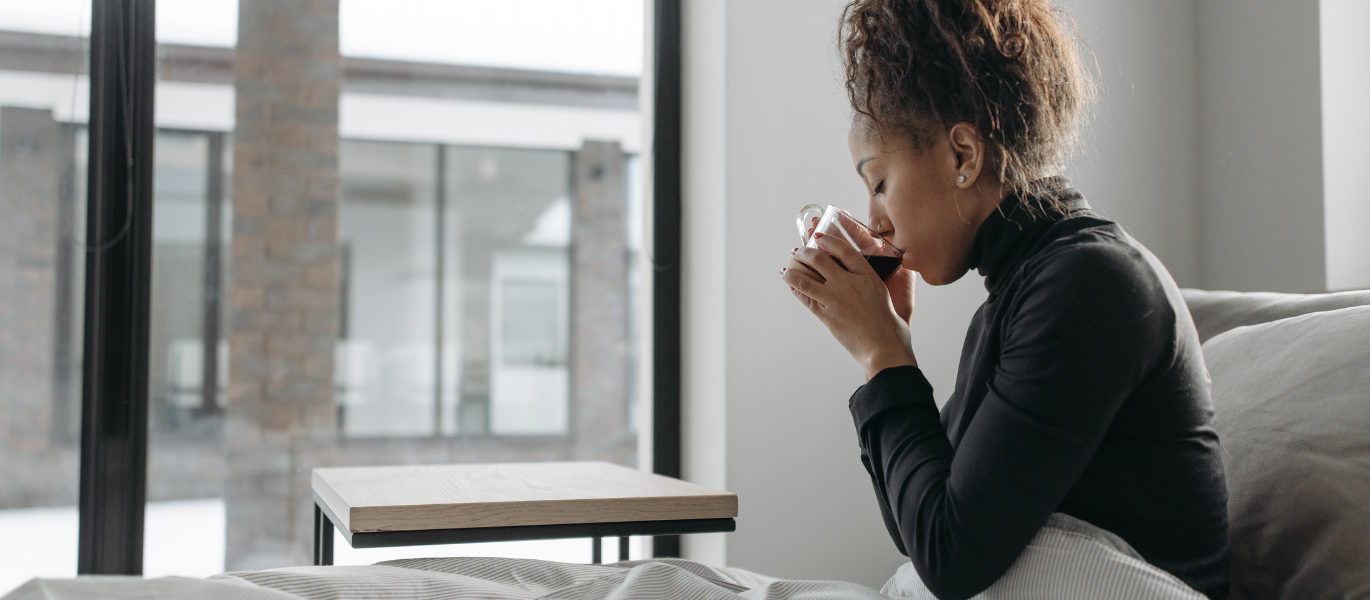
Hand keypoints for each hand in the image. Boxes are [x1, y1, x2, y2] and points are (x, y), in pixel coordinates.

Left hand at [782, 233, 917, 379]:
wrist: (884, 348)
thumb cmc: (890, 326)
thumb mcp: (884, 295)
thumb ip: (871, 284)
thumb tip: (862, 280)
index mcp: (868, 276)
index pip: (844, 250)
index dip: (828, 240)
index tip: (819, 236)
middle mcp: (850, 284)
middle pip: (821, 260)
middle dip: (805, 252)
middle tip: (798, 250)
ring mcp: (836, 299)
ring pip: (807, 279)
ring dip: (793, 272)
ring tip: (786, 269)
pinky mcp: (828, 316)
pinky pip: (807, 299)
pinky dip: (796, 291)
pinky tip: (791, 286)